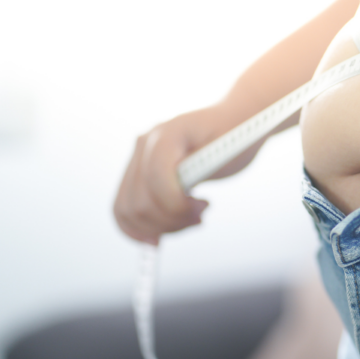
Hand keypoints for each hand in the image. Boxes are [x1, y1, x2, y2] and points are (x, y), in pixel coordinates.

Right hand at [113, 104, 253, 244]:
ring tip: (189, 219)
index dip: (177, 206)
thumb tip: (177, 203)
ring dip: (160, 227)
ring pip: (127, 210)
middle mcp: (144, 143)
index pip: (156, 180)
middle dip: (171, 221)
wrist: (232, 123)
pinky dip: (139, 229)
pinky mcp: (137, 172)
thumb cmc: (236, 137)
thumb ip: (198, 174)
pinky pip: (123, 208)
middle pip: (139, 202)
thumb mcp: (228, 153)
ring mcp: (137, 157)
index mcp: (167, 134)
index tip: (205, 206)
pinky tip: (160, 235)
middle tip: (200, 217)